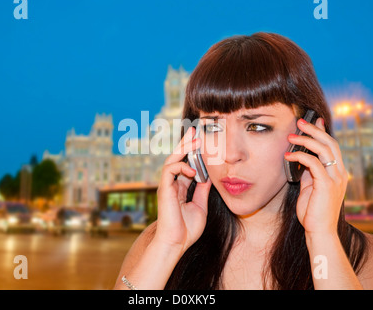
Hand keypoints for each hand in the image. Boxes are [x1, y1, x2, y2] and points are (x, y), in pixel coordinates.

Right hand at [154, 126, 212, 252]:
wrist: (176, 243)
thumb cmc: (187, 229)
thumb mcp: (200, 205)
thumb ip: (202, 190)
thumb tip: (208, 177)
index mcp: (180, 186)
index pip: (186, 163)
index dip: (193, 152)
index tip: (203, 140)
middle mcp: (172, 183)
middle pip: (177, 157)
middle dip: (186, 143)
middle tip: (195, 130)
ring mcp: (167, 185)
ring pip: (172, 159)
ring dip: (184, 148)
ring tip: (195, 140)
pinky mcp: (164, 189)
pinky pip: (170, 170)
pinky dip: (181, 166)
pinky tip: (194, 170)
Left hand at [284, 117, 347, 234]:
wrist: (319, 230)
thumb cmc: (312, 211)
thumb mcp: (310, 187)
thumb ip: (309, 172)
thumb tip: (301, 158)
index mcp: (338, 172)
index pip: (332, 146)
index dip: (323, 131)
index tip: (314, 120)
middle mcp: (340, 173)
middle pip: (330, 143)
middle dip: (314, 130)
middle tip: (299, 122)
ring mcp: (336, 179)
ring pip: (324, 150)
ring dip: (306, 140)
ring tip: (290, 136)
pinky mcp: (327, 185)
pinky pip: (314, 164)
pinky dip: (300, 157)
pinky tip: (288, 156)